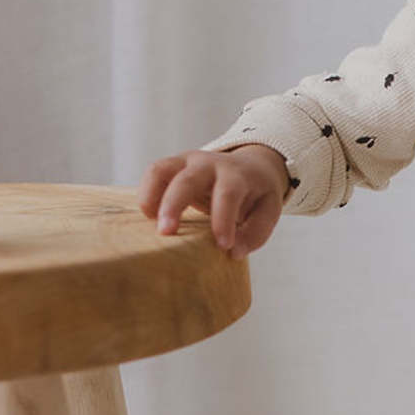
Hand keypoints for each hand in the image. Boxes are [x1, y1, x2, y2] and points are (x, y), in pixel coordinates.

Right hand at [138, 145, 289, 259]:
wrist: (250, 165)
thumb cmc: (256, 194)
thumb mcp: (268, 210)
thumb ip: (256, 232)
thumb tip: (234, 252)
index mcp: (237, 174)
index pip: (228, 194)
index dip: (223, 219)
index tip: (223, 246)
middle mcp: (209, 163)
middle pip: (186, 179)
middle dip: (174, 206)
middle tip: (166, 234)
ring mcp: (187, 162)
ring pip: (160, 171)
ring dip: (151, 197)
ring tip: (151, 224)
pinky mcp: (171, 167)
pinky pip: (152, 175)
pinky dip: (146, 195)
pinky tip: (151, 217)